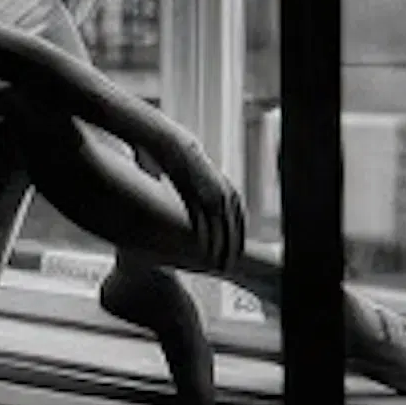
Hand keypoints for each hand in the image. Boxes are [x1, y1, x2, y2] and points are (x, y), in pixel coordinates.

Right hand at [154, 121, 247, 274]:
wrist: (167, 140)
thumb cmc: (178, 157)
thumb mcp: (196, 175)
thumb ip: (200, 188)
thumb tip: (197, 200)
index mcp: (225, 186)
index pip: (239, 216)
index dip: (238, 234)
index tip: (236, 250)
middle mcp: (221, 190)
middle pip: (233, 225)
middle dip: (233, 246)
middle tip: (231, 264)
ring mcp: (209, 192)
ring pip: (221, 226)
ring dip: (222, 247)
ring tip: (220, 264)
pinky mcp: (194, 195)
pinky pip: (204, 221)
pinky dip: (207, 238)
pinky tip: (206, 252)